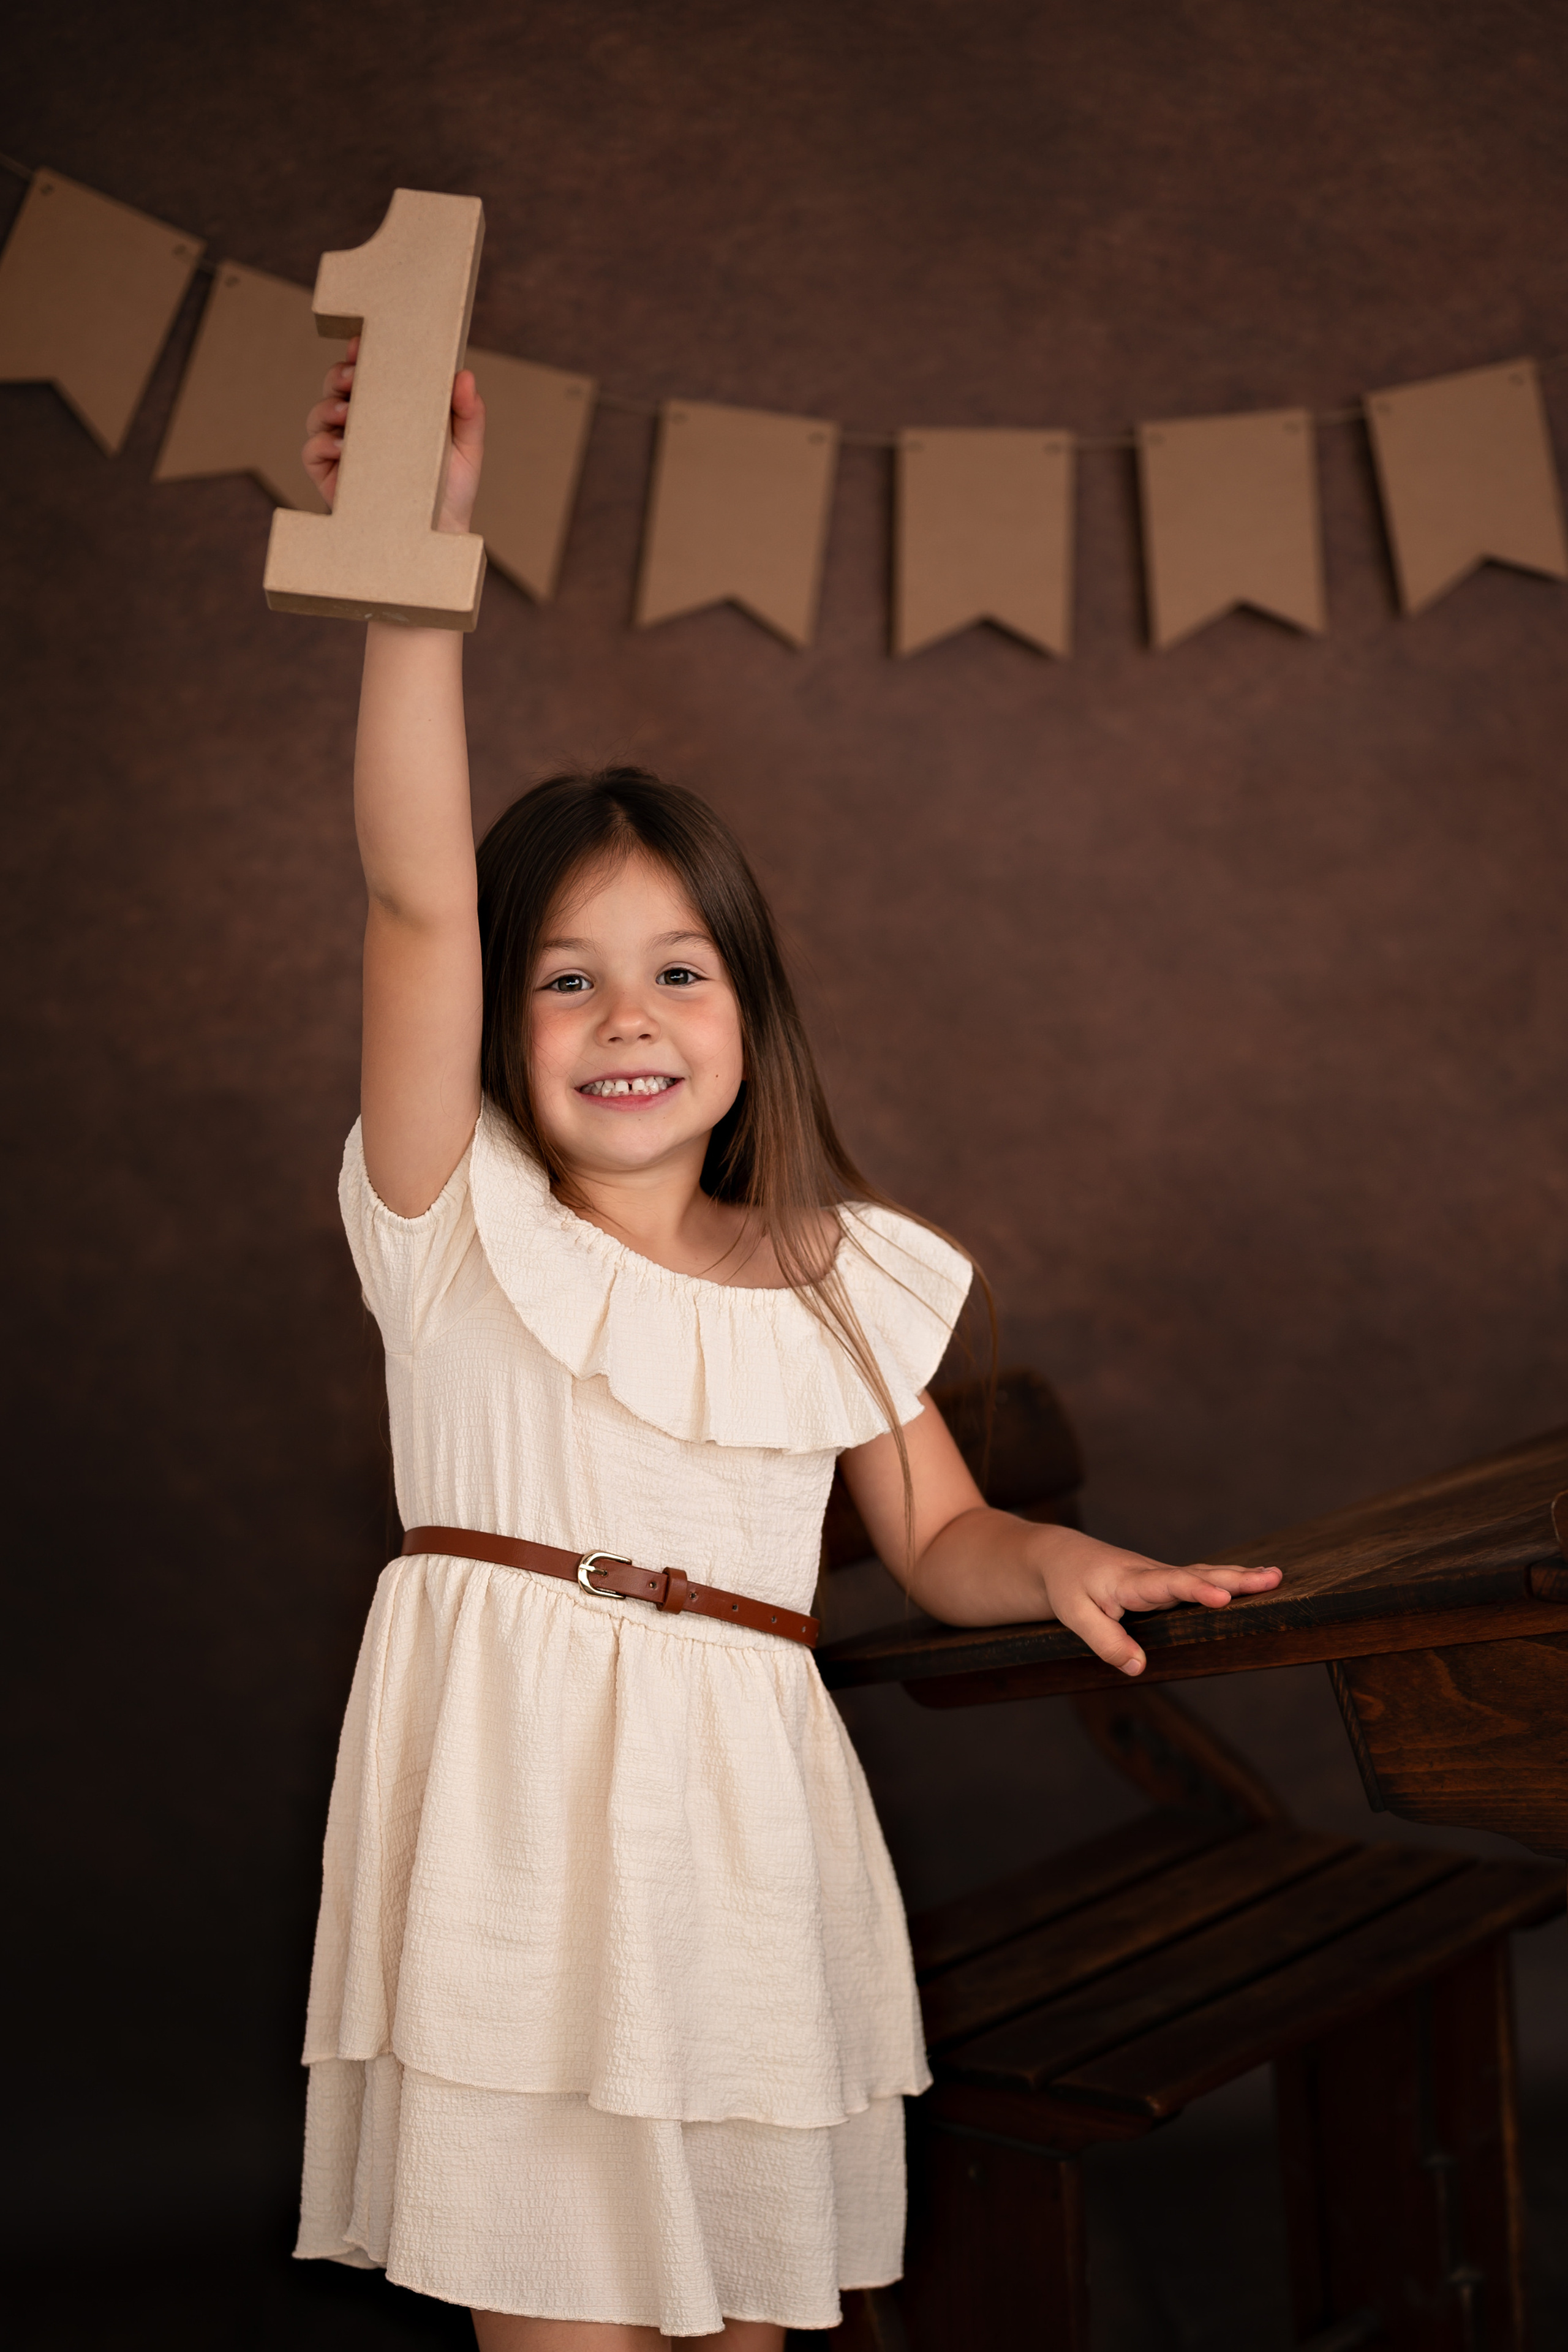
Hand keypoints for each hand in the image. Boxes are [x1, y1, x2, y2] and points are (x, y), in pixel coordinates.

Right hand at [302, 337, 486, 531]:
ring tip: (349, 410)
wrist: (439, 534)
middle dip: (340, 375)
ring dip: (328, 405)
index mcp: (389, 409)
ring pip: (319, 413)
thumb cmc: (451, 489)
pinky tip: (343, 447)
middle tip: (355, 375)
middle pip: (336, 386)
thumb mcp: (467, 448)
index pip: (367, 372)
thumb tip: (464, 375)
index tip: (361, 344)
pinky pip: (312, 451)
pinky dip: (321, 443)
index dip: (359, 353)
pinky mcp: (330, 478)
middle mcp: (361, 424)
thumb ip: (468, 412)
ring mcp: (343, 450)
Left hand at [1034, 1525, 1281, 1676]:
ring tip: (1276, 1576)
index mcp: (1130, 1580)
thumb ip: (1105, 1641)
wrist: (1061, 1558)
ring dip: (1239, 1576)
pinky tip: (1252, 1580)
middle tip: (1271, 1579)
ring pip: (1204, 1573)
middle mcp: (1152, 1573)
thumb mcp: (1074, 1615)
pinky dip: (1227, 1577)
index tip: (1222, 1597)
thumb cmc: (1068, 1586)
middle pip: (1197, 1574)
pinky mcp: (1165, 1580)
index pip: (1167, 1584)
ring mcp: (1161, 1575)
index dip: (1195, 1590)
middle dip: (1234, 1579)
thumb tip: (1139, 1667)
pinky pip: (1200, 1577)